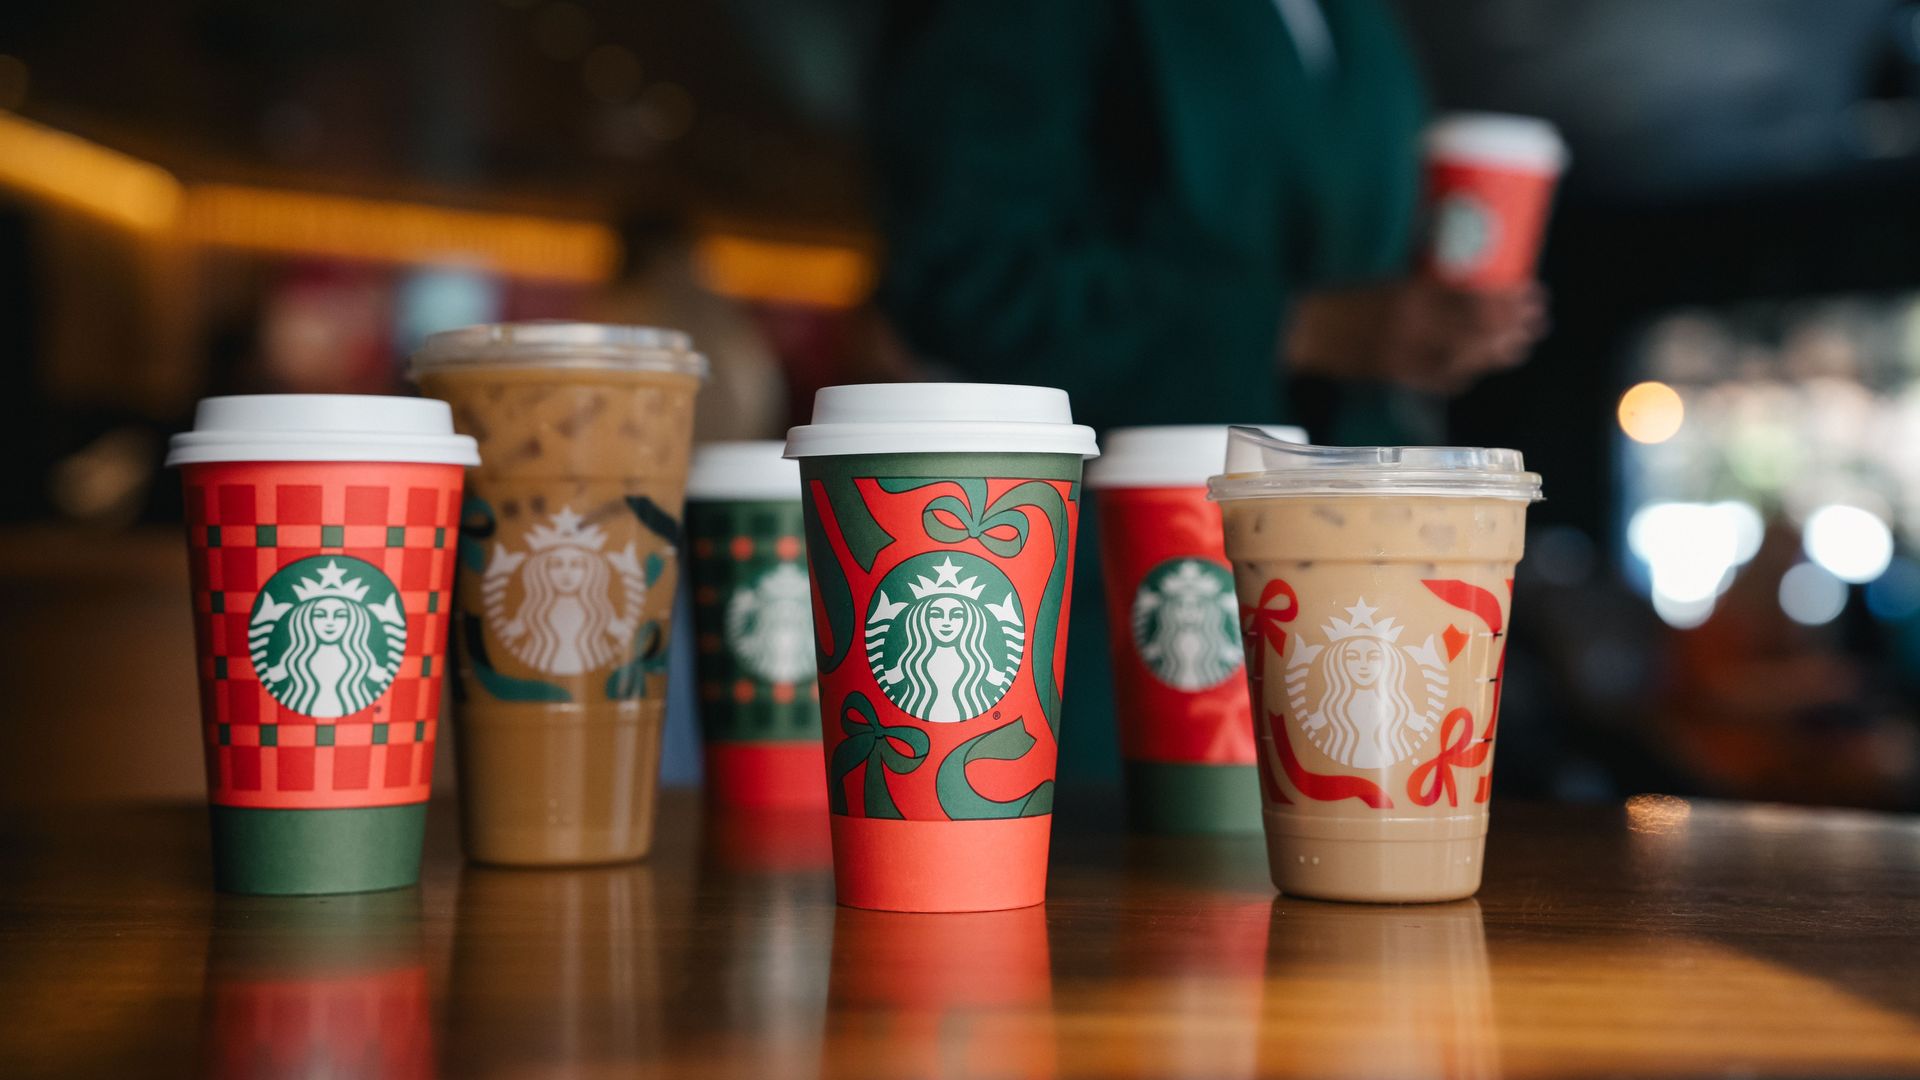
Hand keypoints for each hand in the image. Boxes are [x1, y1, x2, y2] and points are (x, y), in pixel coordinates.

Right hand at [1286, 280, 1548, 394]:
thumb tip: (1458, 236)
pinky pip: (1437, 380)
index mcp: (1411, 295)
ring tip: (1520, 344)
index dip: (1509, 302)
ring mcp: (1403, 356)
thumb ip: (1419, 260)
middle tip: (1537, 318)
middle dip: (1514, 327)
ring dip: (1497, 353)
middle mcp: (1413, 329)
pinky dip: (1463, 373)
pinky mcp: (1392, 373)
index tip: (1532, 292)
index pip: (1475, 302)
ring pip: (1464, 360)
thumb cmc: (1338, 285)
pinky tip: (1476, 366)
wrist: (1299, 323)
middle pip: (1478, 333)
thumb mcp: (1383, 264)